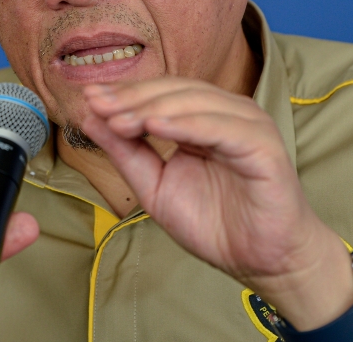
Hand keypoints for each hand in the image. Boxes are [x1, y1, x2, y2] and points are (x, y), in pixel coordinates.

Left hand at [82, 77, 352, 330]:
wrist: (260, 261)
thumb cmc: (215, 223)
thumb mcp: (155, 185)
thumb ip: (126, 152)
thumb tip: (91, 118)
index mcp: (204, 117)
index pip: (161, 93)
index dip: (125, 94)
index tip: (88, 98)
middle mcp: (228, 113)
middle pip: (176, 91)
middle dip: (133, 97)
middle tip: (97, 104)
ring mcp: (248, 126)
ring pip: (196, 102)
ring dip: (153, 107)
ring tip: (118, 119)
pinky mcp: (263, 147)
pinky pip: (222, 128)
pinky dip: (188, 124)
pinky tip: (157, 127)